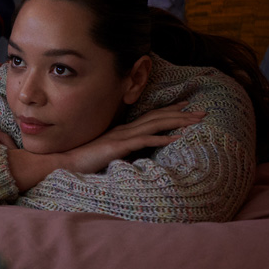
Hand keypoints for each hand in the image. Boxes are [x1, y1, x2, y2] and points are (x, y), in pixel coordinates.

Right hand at [61, 102, 205, 173]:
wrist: (67, 162)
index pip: (151, 116)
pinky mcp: (119, 146)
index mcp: (124, 130)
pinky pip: (144, 140)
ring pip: (155, 125)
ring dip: (177, 122)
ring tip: (195, 121)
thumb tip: (135, 153)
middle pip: (158, 117)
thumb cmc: (86, 160)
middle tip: (202, 112)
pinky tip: (175, 138)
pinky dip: (161, 138)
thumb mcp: (109, 153)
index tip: (186, 106)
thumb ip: (123, 150)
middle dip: (181, 113)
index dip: (170, 110)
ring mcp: (122, 136)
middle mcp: (125, 129)